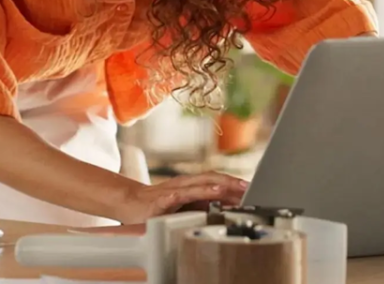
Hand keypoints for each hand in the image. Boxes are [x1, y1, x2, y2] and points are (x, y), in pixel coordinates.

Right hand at [113, 172, 247, 224]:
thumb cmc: (158, 205)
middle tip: (249, 187)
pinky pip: (182, 194)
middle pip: (212, 178)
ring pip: (200, 183)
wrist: (130, 203)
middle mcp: (185, 183)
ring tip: (234, 187)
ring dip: (218, 184)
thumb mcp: (184, 205)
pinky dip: (197, 192)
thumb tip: (227, 206)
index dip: (234, 182)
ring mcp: (174, 189)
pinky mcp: (164, 199)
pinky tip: (210, 193)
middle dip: (231, 182)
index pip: (216, 180)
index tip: (253, 188)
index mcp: (191, 185)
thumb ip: (203, 204)